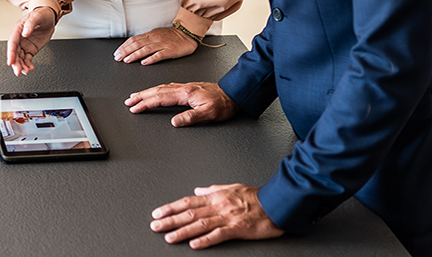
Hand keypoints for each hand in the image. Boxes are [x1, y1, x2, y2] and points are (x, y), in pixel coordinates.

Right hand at [7, 7, 55, 75]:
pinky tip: (30, 69)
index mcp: (17, 29)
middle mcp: (19, 38)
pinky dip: (28, 65)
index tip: (10, 62)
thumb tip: (25, 32)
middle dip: (16, 63)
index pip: (12, 43)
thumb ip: (30, 24)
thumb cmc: (41, 14)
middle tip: (18, 71)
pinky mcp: (31, 49)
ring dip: (22, 66)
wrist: (49, 17)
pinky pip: (27, 59)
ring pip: (20, 58)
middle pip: (15, 53)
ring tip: (26, 72)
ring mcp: (25, 45)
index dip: (11, 53)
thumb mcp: (37, 16)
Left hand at [113, 26, 197, 64]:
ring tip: (127, 60)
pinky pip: (159, 55)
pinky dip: (151, 59)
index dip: (124, 46)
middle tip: (118, 58)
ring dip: (135, 55)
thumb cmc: (172, 35)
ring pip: (146, 49)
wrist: (188, 33)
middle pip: (137, 44)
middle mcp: (155, 39)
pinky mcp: (171, 51)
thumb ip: (146, 39)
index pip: (133, 40)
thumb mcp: (157, 34)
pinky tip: (145, 62)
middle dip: (126, 51)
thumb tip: (133, 44)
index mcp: (150, 35)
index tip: (116, 53)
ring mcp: (163, 44)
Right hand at [124, 81, 239, 126]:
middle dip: (141, 96)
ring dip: (147, 92)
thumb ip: (191, 117)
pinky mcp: (187, 88)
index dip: (145, 103)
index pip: (160, 98)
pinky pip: (167, 87)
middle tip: (128, 101)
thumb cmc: (223, 104)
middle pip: (156, 91)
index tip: (135, 107)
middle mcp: (183, 88)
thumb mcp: (209, 114)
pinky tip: (155, 92)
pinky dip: (157, 90)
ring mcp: (184, 87)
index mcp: (185, 94)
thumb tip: (174, 121)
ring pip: (160, 88)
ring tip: (136, 96)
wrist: (234, 94)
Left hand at [150, 184, 282, 248]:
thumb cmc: (255, 196)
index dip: (170, 208)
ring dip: (182, 231)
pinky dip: (206, 240)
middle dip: (170, 220)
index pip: (187, 201)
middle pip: (189, 213)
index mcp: (215, 197)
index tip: (157, 213)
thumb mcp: (230, 187)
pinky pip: (219, 234)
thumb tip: (197, 190)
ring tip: (169, 237)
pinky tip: (194, 244)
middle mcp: (218, 206)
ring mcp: (227, 217)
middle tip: (155, 226)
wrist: (276, 202)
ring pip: (200, 224)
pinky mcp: (238, 228)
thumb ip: (212, 189)